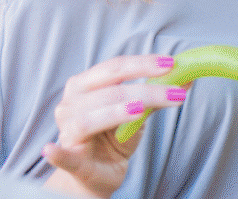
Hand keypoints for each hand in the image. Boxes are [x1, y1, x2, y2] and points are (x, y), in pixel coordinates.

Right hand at [42, 55, 186, 197]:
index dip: (142, 64)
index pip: (114, 68)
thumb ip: (156, 95)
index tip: (171, 63)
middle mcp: (71, 104)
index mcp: (85, 85)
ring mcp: (68, 132)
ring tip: (142, 109)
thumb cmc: (113, 137)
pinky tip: (51, 151)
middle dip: (144, 89)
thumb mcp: (138, 112)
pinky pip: (61, 156)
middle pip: (108, 91)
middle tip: (174, 91)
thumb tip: (187, 77)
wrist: (98, 173)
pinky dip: (56, 154)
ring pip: (89, 118)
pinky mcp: (70, 160)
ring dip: (117, 112)